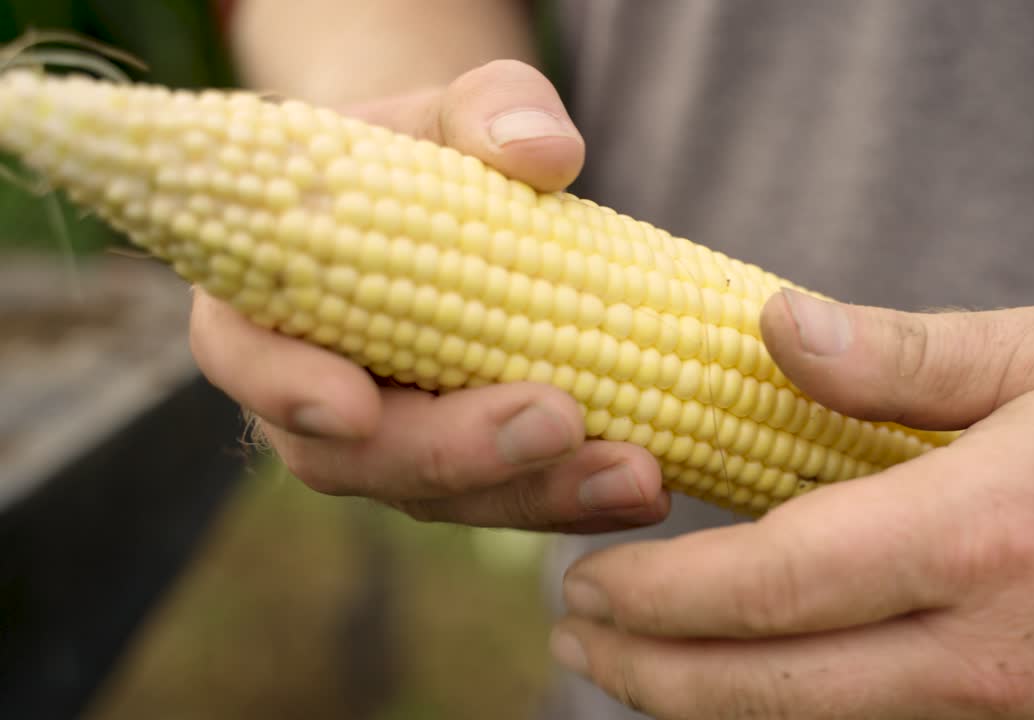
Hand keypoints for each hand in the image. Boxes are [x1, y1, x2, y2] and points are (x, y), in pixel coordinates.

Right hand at [189, 60, 668, 532]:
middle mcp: (315, 392)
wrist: (454, 205)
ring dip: (541, 495)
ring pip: (445, 498)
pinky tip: (648, 488)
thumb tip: (548, 154)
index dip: (289, 389)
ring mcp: (391, 444)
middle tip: (559, 424)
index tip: (355, 405)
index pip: (248, 358)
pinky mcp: (465, 469)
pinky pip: (509, 496)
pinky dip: (577, 497)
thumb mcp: (453, 109)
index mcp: (269, 300)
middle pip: (358, 458)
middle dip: (460, 454)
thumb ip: (488, 110)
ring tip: (639, 477)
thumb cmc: (429, 150)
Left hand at [552, 291, 1033, 717]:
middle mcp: (987, 652)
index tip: (588, 576)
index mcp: (981, 534)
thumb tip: (771, 327)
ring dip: (697, 709)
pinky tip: (740, 690)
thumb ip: (900, 356)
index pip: (774, 579)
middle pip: (767, 688)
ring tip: (621, 669)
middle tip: (575, 631)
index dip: (661, 588)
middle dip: (647, 669)